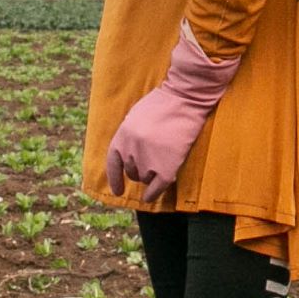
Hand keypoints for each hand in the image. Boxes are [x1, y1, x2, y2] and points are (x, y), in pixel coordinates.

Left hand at [103, 27, 242, 204]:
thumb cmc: (163, 105)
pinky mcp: (166, 168)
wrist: (185, 100)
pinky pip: (156, 188)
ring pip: (145, 179)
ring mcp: (148, 161)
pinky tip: (150, 197)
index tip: (118, 191)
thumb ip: (129, 136)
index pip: (113, 164)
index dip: (115, 179)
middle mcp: (131, 151)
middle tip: (153, 159)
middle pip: (132, 172)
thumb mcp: (136, 117)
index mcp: (122, 136)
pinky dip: (153, 194)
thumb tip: (127, 155)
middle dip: (140, 169)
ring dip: (152, 174)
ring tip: (164, 159)